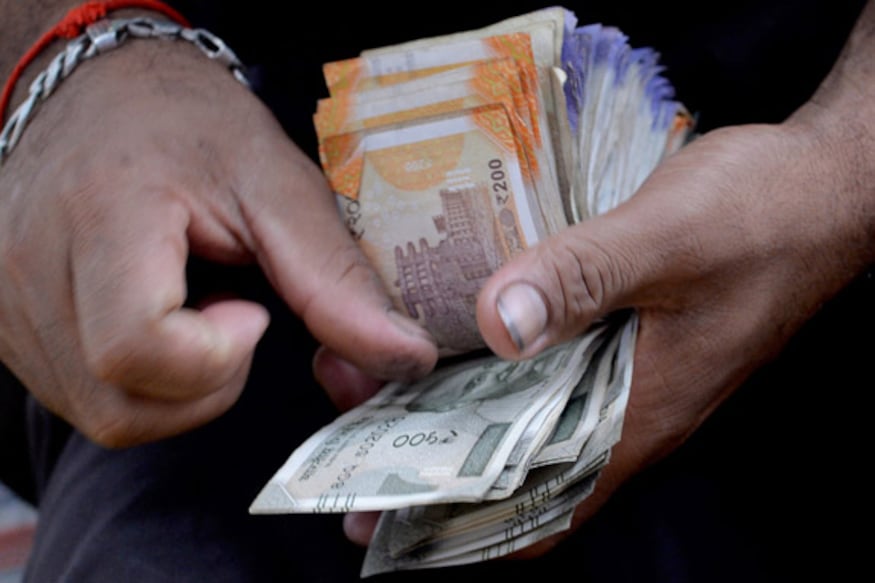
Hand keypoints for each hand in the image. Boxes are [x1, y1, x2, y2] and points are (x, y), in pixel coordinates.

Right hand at [0, 38, 436, 446]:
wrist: (102, 89)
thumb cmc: (192, 124)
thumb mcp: (278, 186)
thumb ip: (337, 281)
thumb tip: (407, 359)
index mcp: (103, 214)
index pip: (136, 348)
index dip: (213, 357)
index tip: (251, 311)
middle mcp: (31, 266)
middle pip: (119, 406)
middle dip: (207, 386)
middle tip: (235, 315)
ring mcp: (7, 302)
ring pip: (103, 415)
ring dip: (177, 386)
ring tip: (194, 308)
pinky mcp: (4, 323)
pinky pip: (81, 397)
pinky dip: (142, 380)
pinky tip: (158, 316)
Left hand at [326, 117, 873, 547]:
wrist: (821, 187)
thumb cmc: (765, 216)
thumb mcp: (667, 238)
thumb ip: (582, 278)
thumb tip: (495, 325)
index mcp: (639, 414)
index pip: (537, 506)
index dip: (459, 521)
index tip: (382, 508)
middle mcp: (628, 407)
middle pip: (517, 463)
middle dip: (439, 461)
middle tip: (359, 436)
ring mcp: (627, 372)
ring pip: (529, 416)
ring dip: (463, 411)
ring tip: (387, 390)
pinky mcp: (626, 337)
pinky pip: (551, 371)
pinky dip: (500, 370)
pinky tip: (460, 340)